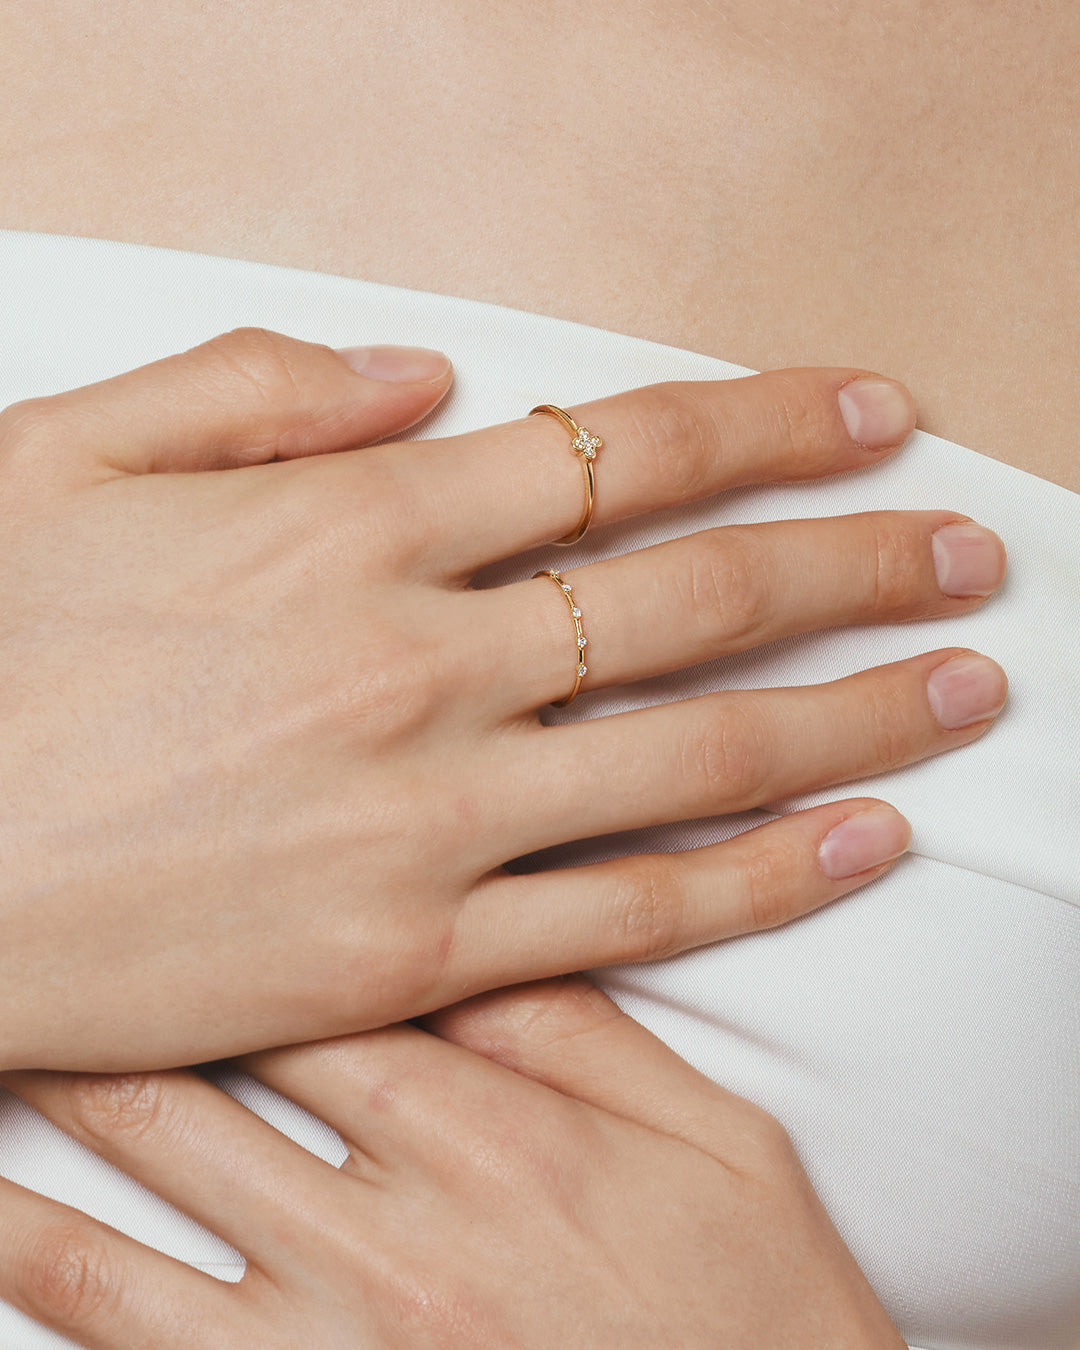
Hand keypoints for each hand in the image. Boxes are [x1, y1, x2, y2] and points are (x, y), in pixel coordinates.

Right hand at [0, 328, 1006, 1069]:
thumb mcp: (69, 454)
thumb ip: (260, 389)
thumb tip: (433, 382)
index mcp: (344, 523)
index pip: (621, 447)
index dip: (769, 421)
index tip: (872, 413)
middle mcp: (415, 659)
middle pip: (698, 589)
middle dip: (859, 557)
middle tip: (970, 544)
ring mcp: (425, 814)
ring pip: (699, 749)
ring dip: (858, 707)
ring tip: (968, 681)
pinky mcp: (409, 952)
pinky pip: (630, 912)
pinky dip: (762, 875)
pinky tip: (862, 838)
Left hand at [0, 979, 906, 1347]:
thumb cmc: (755, 1304)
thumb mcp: (719, 1143)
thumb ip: (597, 1038)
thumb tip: (507, 915)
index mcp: (504, 1127)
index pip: (347, 972)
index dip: (248, 901)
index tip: (175, 845)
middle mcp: (402, 1216)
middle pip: (227, 1057)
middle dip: (130, 978)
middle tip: (54, 902)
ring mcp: (342, 1326)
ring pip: (148, 1188)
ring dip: (54, 1096)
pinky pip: (136, 1335)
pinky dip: (45, 1270)